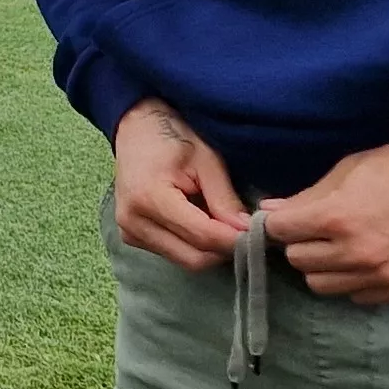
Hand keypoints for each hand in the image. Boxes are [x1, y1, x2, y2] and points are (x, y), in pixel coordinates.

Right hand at [112, 99, 253, 271]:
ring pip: (184, 260)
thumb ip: (225, 199)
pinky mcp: (131, 237)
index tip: (260, 235)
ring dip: (210, 249)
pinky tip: (203, 223)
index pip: (202, 235)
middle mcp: (133, 222)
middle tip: (246, 232)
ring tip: (224, 224)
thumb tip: (247, 231)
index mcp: (149, 198)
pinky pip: (173, 254)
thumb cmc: (173, 135)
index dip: (234, 240)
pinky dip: (194, 246)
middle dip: (224, 249)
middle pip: (193, 258)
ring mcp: (129, 232)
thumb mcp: (206, 160)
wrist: (135, 127)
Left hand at [258, 140, 388, 304]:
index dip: (280, 223)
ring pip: (321, 285)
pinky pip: (356, 296)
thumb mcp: (348, 170)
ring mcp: (377, 275)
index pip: (280, 232)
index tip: (287, 219)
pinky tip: (363, 261)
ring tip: (338, 247)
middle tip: (315, 230)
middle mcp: (353, 252)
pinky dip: (353, 281)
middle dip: (301, 243)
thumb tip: (267, 211)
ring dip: (323, 266)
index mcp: (335, 217)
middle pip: (297, 261)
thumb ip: (307, 196)